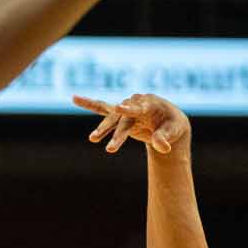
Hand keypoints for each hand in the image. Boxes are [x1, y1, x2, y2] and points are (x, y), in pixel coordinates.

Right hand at [71, 92, 189, 155]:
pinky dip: (88, 103)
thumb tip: (162, 148)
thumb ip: (165, 138)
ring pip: (111, 118)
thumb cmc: (172, 125)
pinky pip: (101, 107)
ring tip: (93, 139)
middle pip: (123, 120)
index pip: (138, 108)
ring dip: (103, 129)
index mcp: (150, 104)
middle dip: (116, 134)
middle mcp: (135, 103)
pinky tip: (74, 98)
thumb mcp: (173, 131)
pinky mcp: (119, 113)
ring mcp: (125, 107)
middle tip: (110, 149)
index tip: (118, 108)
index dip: (128, 109)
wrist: (168, 121)